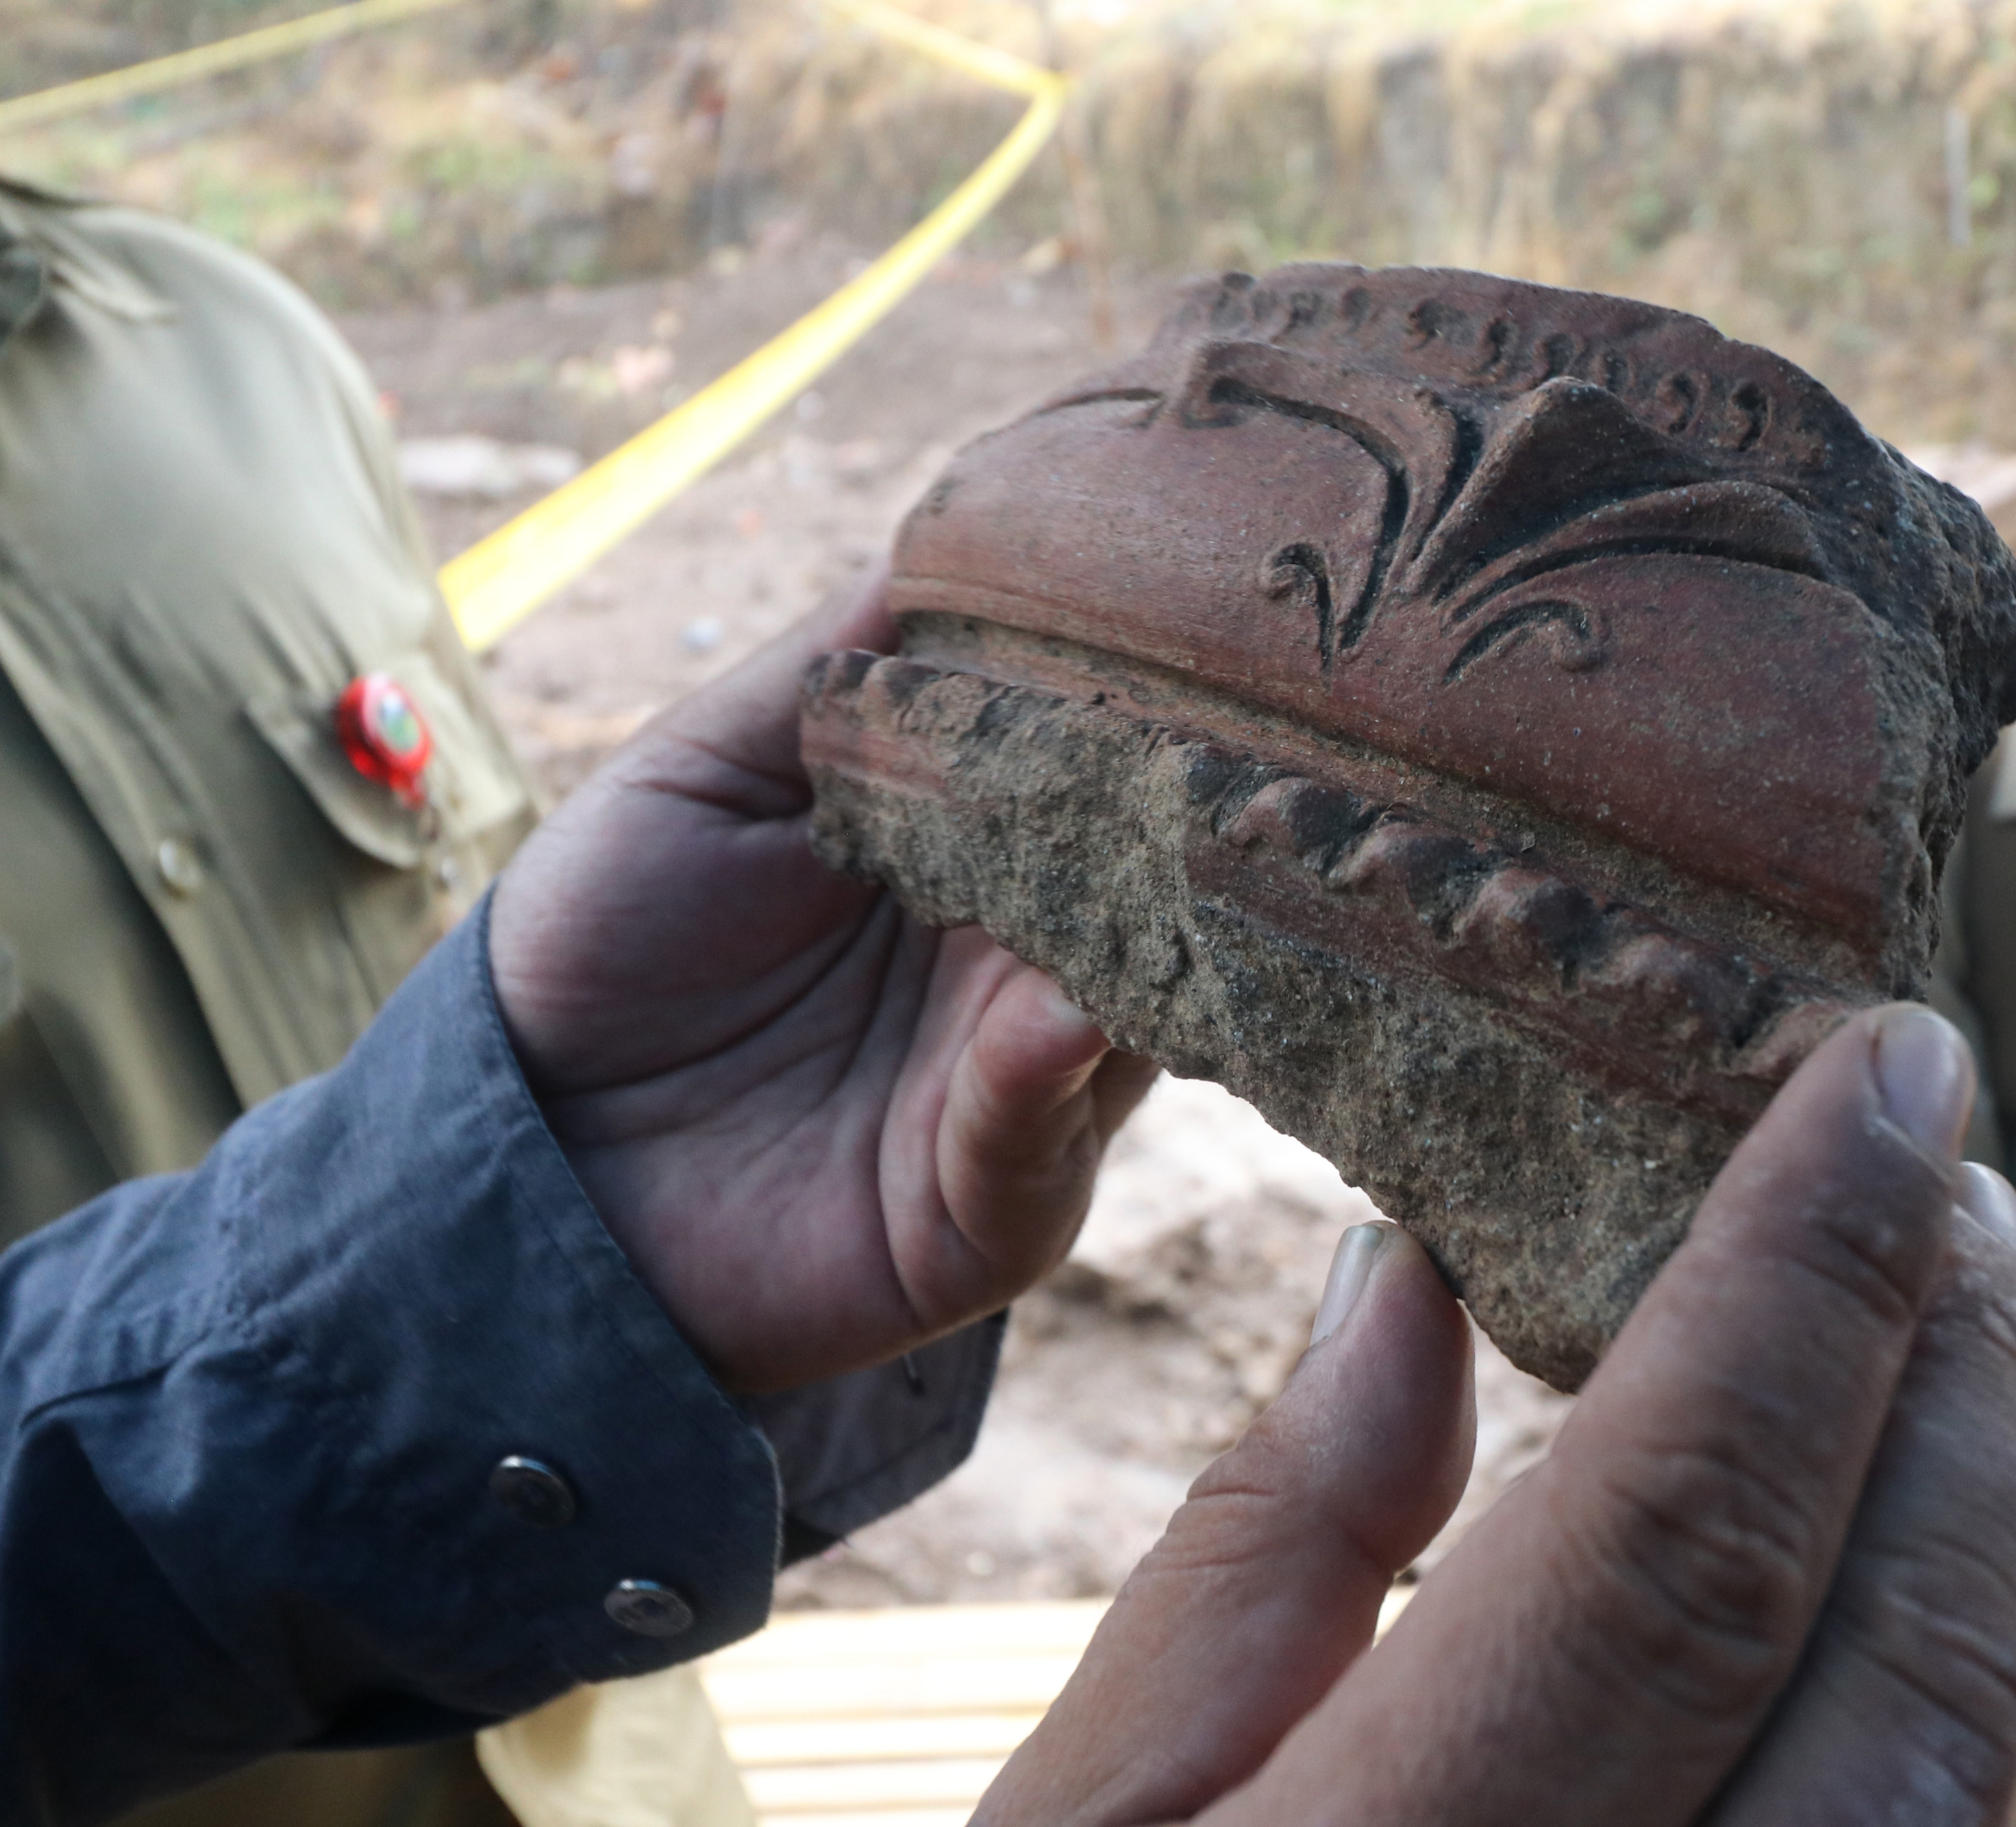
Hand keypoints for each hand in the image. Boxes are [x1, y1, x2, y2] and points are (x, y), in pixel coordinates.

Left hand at [489, 568, 1156, 1391]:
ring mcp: (1021, 1091)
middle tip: (1232, 740)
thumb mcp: (703, 772)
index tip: (1195, 626)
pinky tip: (1051, 1010)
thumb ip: (837, 670)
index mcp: (972, 859)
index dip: (1138, 708)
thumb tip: (965, 525)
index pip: (1094, 773)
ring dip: (1149, 941)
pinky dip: (1048, 1072)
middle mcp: (1023, 969)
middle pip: (1148, 888)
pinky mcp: (990, 1210)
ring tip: (1175, 858)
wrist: (519, 1152)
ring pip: (1134, 1009)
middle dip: (1186, 821)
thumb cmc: (600, 949)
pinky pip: (1042, 1134)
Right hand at [976, 1006, 2015, 1825]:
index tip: (1883, 1069)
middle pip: (1902, 1656)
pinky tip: (1892, 1535)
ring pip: (1960, 1779)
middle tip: (1950, 1167)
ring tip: (1946, 1315)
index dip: (1806, 1273)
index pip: (1681, 1530)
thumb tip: (1420, 1283)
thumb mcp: (1067, 1823)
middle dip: (1967, 1374)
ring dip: (1991, 1518)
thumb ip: (1257, 1553)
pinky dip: (1938, 1666)